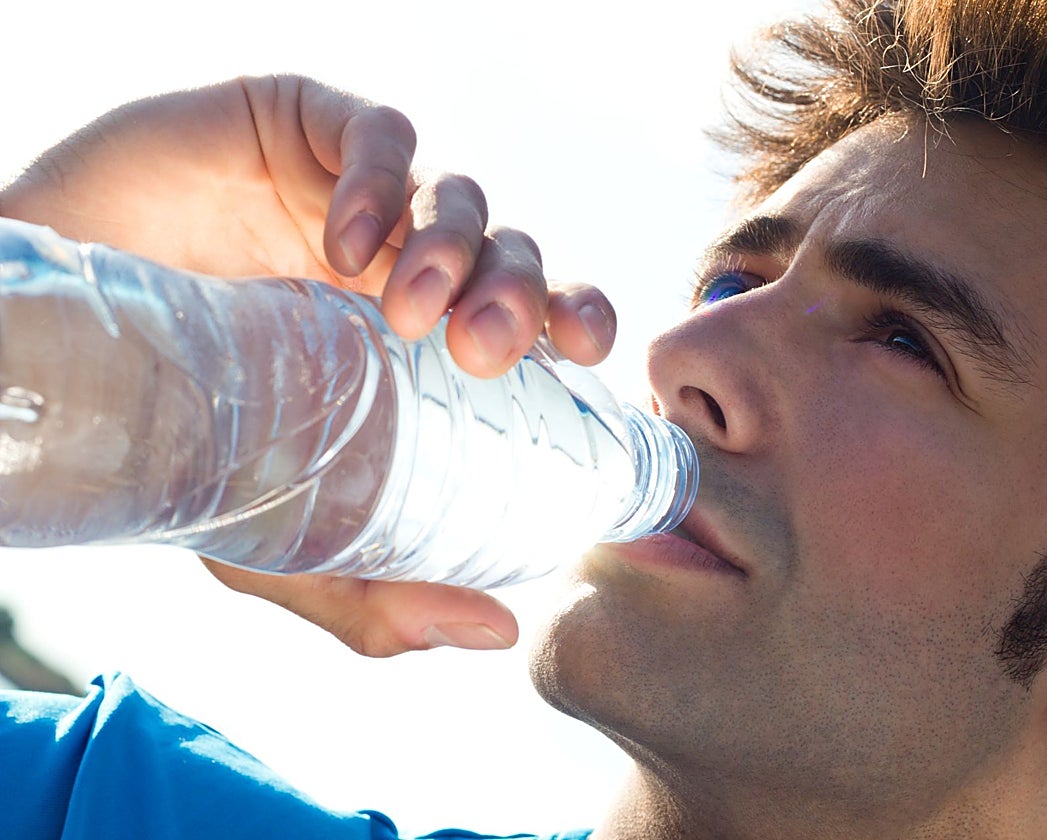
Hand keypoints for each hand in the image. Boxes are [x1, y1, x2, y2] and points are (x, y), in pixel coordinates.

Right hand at [0, 74, 616, 653]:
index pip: (538, 320)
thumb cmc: (182, 428)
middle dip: (522, 292)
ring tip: (405, 310)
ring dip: (453, 247)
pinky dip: (381, 181)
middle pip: (513, 254)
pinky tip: (344, 241)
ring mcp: (364, 196)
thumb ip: (374, 587)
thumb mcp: (277, 529)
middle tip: (487, 350)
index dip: (577, 321)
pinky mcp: (306, 129)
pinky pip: (379, 136)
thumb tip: (497, 633)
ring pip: (460, 193)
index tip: (589, 359)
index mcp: (426, 341)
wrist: (51, 334)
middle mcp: (411, 265)